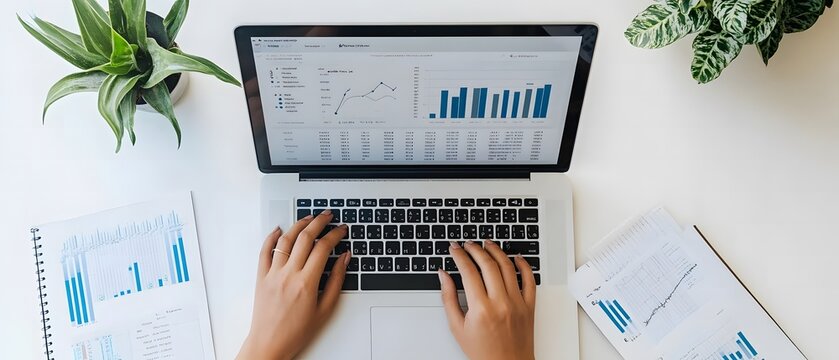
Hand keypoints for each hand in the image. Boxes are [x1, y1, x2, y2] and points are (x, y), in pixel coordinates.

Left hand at [237, 210, 348, 359]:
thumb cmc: (297, 331)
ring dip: (298, 224)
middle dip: (319, 222)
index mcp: (307, 283)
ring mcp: (273, 274)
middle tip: (328, 216)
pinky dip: (271, 237)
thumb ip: (336, 280)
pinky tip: (279, 229)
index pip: (324, 248)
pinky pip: (264, 251)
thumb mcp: (325, 309)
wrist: (270, 343)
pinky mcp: (261, 277)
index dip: (335, 234)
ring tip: (309, 218)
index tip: (342, 230)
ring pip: (285, 239)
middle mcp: (289, 274)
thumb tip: (344, 258)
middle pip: (305, 237)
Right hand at [438, 240, 536, 359]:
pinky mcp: (529, 306)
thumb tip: (443, 276)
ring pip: (508, 267)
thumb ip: (448, 298)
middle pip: (488, 265)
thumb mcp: (457, 327)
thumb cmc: (482, 351)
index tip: (454, 248)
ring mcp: (517, 303)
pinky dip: (523, 265)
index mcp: (481, 309)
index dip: (459, 256)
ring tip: (487, 244)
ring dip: (496, 251)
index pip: (468, 272)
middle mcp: (501, 303)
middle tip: (468, 244)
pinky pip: (529, 280)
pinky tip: (515, 257)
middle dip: (475, 249)